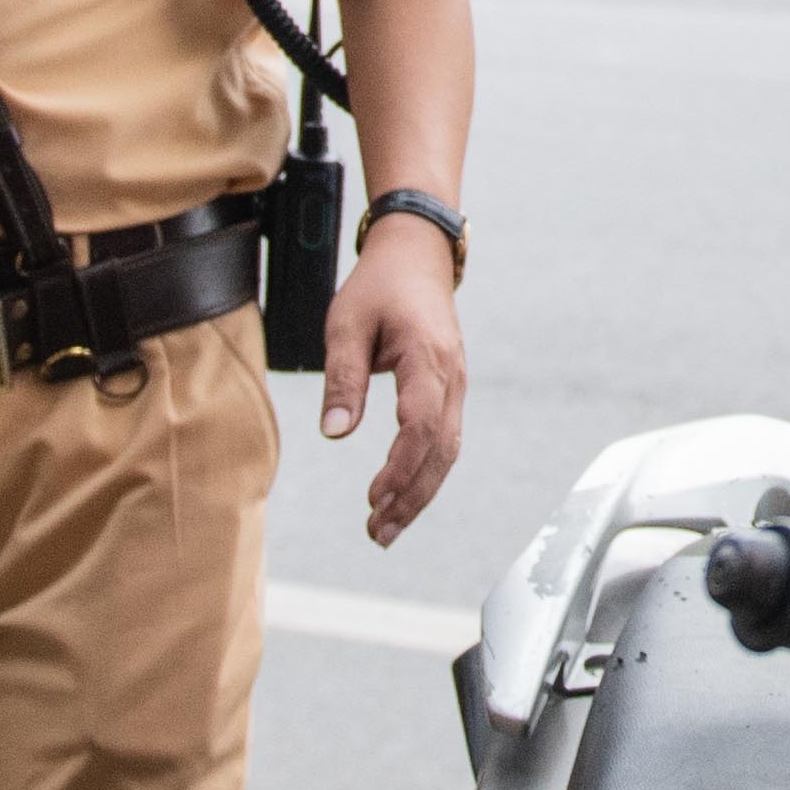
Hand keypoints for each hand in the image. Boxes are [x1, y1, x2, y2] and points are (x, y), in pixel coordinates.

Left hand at [318, 227, 466, 546]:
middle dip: (412, 497)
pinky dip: (426, 472)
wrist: (416, 256)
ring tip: (387, 527)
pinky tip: (403, 495)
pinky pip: (445, 438)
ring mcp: (456, 384)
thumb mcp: (347, 326)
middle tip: (379, 533)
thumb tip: (334, 433)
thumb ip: (342, 379)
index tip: (372, 498)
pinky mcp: (449, 389)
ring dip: (421, 493)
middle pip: (441, 450)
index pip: (421, 426)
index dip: (399, 467)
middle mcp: (451, 376)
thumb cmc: (377, 287)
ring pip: (447, 451)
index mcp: (426, 358)